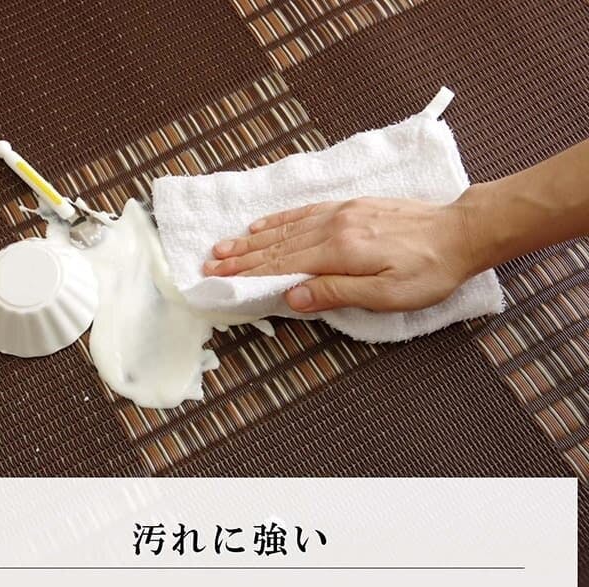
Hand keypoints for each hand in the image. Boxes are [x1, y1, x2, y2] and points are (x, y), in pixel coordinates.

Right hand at [202, 197, 473, 311]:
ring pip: (286, 227)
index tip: (220, 276)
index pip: (282, 264)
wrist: (460, 232)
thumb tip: (293, 296)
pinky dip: (279, 220)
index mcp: (340, 250)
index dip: (248, 273)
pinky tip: (263, 225)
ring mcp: (341, 212)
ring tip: (225, 245)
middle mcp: (334, 226)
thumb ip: (336, 293)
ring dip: (252, 239)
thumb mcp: (386, 294)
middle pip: (277, 245)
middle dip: (241, 256)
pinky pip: (305, 212)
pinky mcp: (350, 206)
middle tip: (210, 262)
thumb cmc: (428, 271)